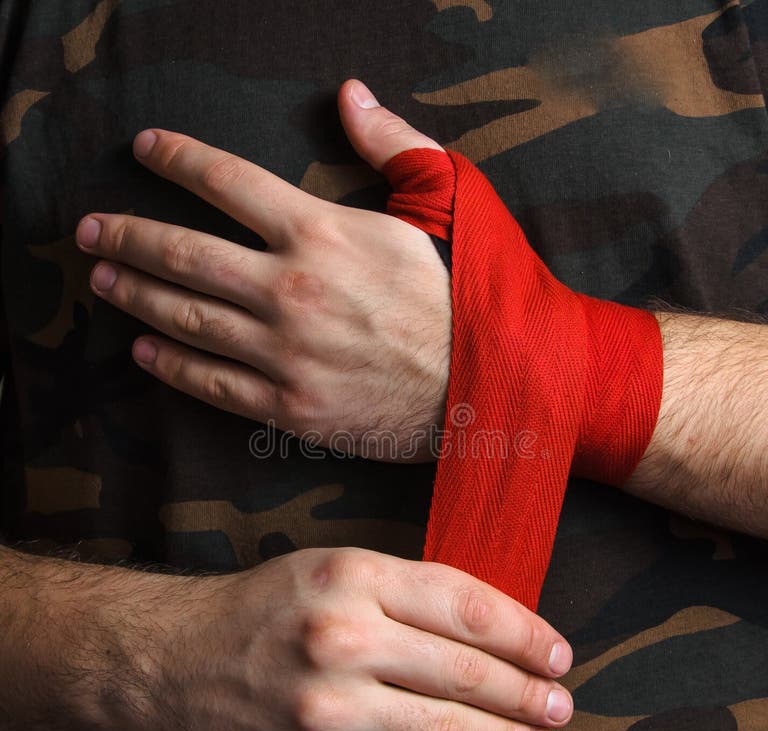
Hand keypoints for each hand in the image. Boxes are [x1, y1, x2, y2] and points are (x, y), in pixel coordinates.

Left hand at [76, 80, 450, 460]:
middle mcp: (291, 290)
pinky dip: (173, 365)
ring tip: (103, 279)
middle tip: (88, 230)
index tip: (145, 148)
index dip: (179, 158)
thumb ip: (392, 144)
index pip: (228, 181)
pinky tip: (146, 350)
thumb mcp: (445, 200)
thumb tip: (350, 94)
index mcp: (322, 232)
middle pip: (185, 253)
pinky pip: (215, 383)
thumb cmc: (463, 292)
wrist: (486, 385)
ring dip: (136, 295)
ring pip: (188, 318)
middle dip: (128, 234)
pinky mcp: (291, 405)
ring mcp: (286, 353)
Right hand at [121, 547, 573, 730]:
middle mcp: (342, 636)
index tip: (558, 654)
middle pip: (466, 672)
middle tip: (560, 707)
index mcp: (354, 576)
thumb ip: (408, 591)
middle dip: (528, 694)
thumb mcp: (331, 568)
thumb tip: (496, 629)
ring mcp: (326, 707)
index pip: (467, 606)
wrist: (173, 660)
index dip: (526, 634)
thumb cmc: (265, 609)